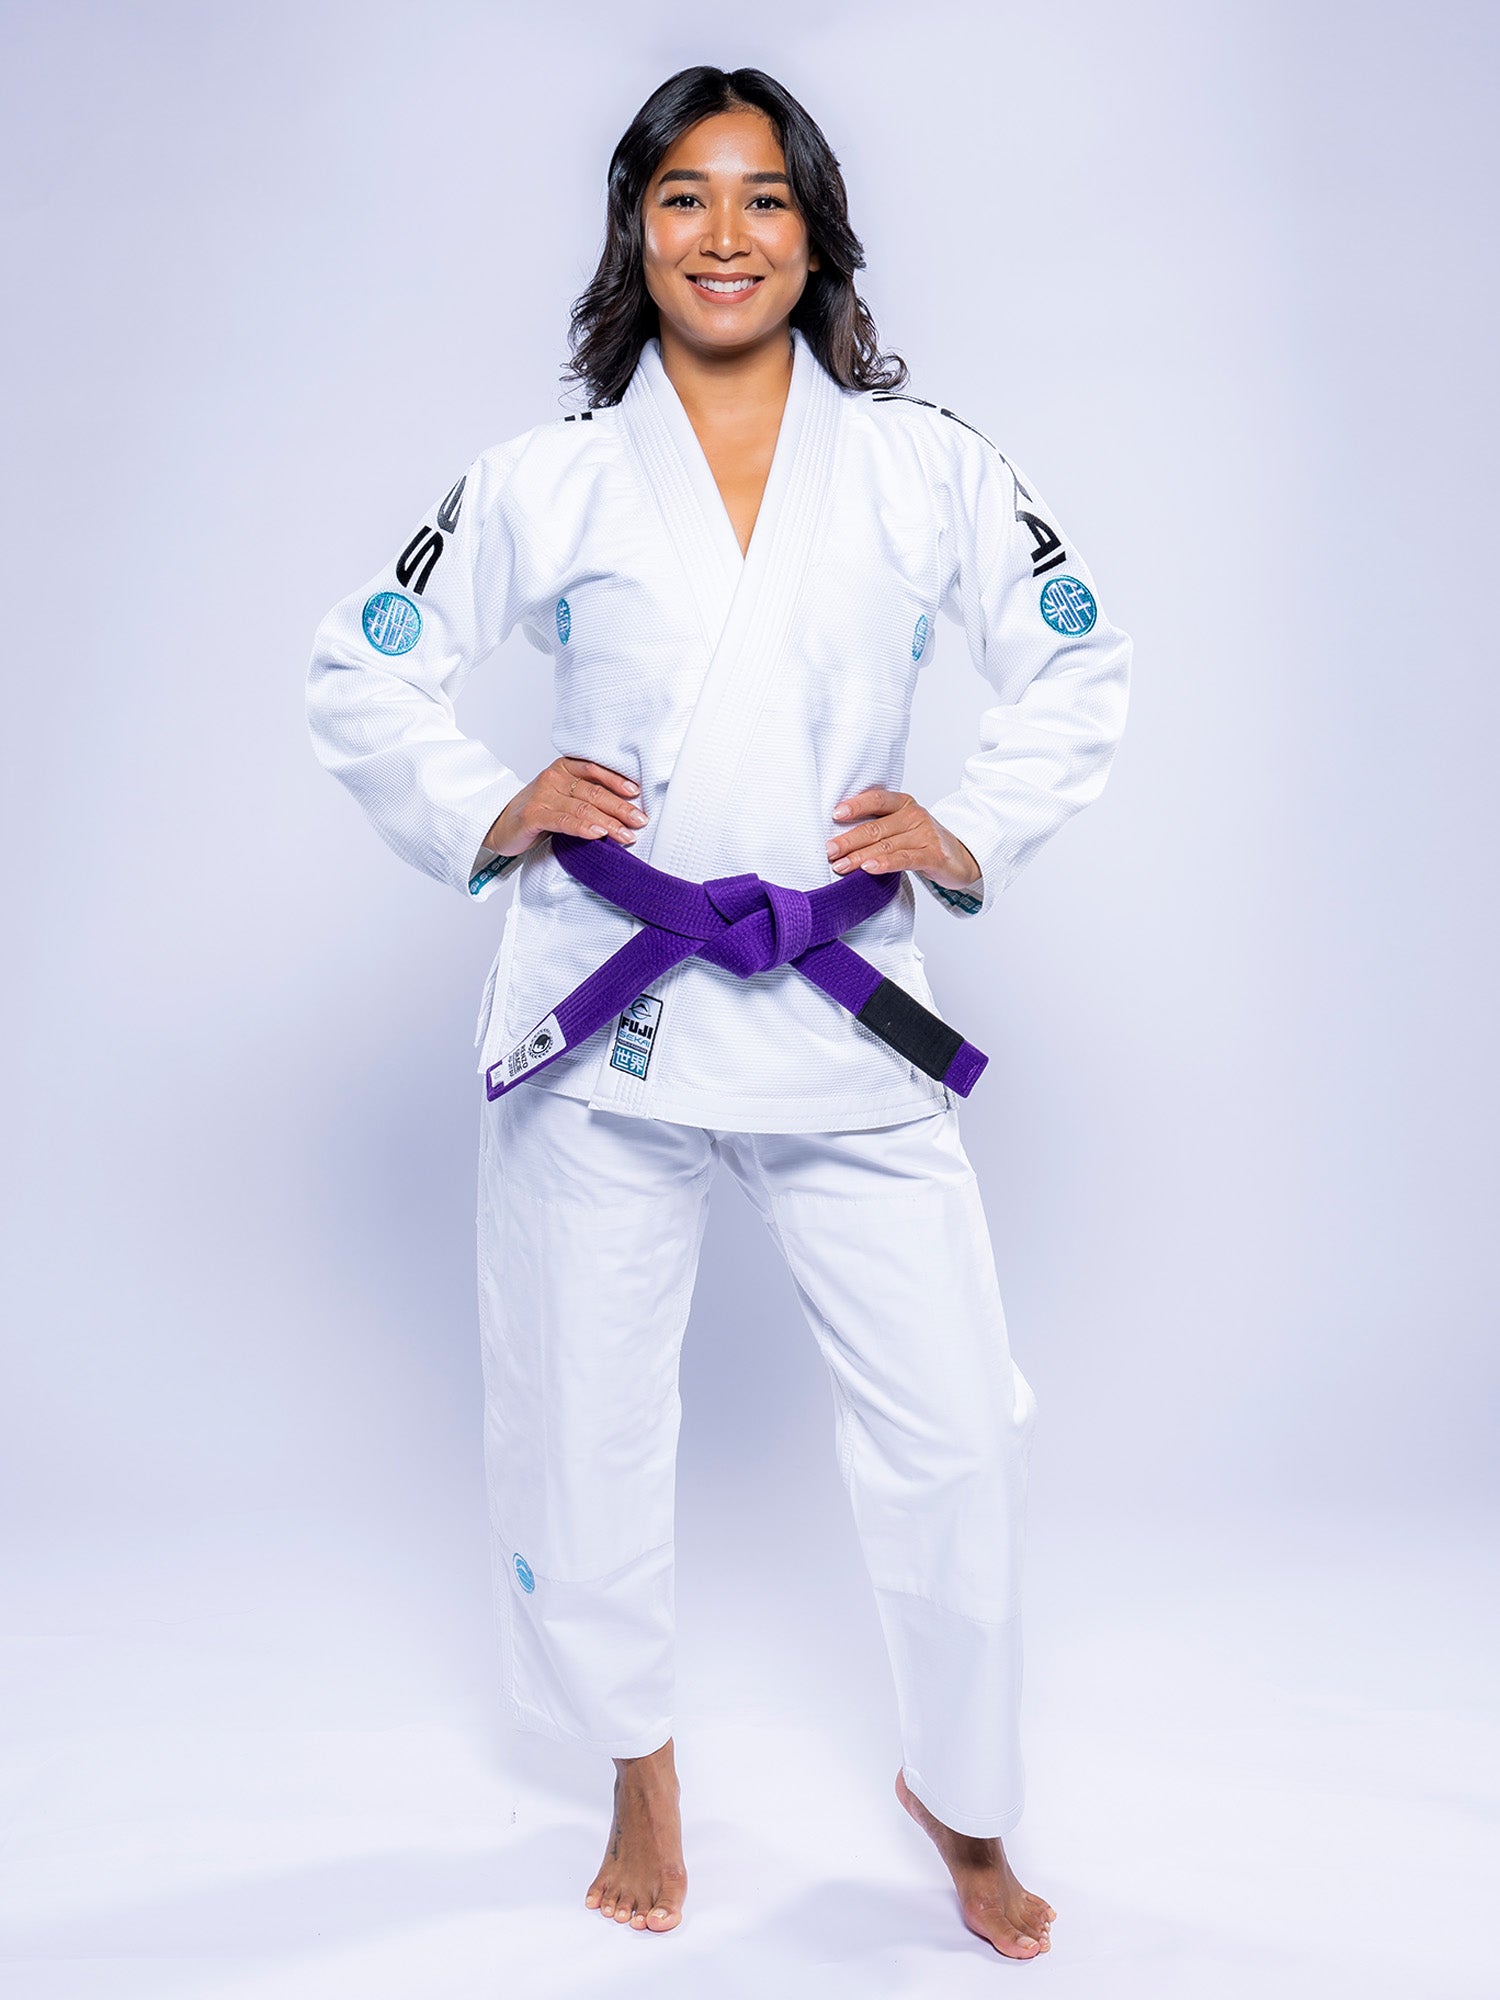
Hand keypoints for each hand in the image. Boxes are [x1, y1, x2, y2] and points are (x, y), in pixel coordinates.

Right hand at [483, 756, 646, 856]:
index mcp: (563, 768)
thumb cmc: (538, 811)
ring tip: (627, 835)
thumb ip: (587, 796)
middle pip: (593, 792)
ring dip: (608, 823)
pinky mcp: (533, 816)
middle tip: (640, 820)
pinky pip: (564, 821)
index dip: (617, 781)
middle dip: (620, 808)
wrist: (501, 825)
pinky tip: (598, 834)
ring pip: (583, 808)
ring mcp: (542, 796)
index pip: (594, 770)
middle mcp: (553, 778)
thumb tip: (627, 806)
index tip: (637, 793)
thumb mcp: (564, 797)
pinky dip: (584, 827)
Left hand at [825, 786, 979, 890]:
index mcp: (903, 803)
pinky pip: (904, 859)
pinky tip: (868, 868)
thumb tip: (838, 837)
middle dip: (848, 840)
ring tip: (840, 866)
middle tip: (829, 851)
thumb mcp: (901, 827)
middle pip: (875, 827)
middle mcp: (914, 816)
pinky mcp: (933, 855)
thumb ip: (877, 826)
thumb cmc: (922, 842)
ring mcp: (925, 835)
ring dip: (859, 857)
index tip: (835, 815)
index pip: (877, 799)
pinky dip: (884, 864)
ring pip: (885, 846)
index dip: (855, 806)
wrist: (960, 858)